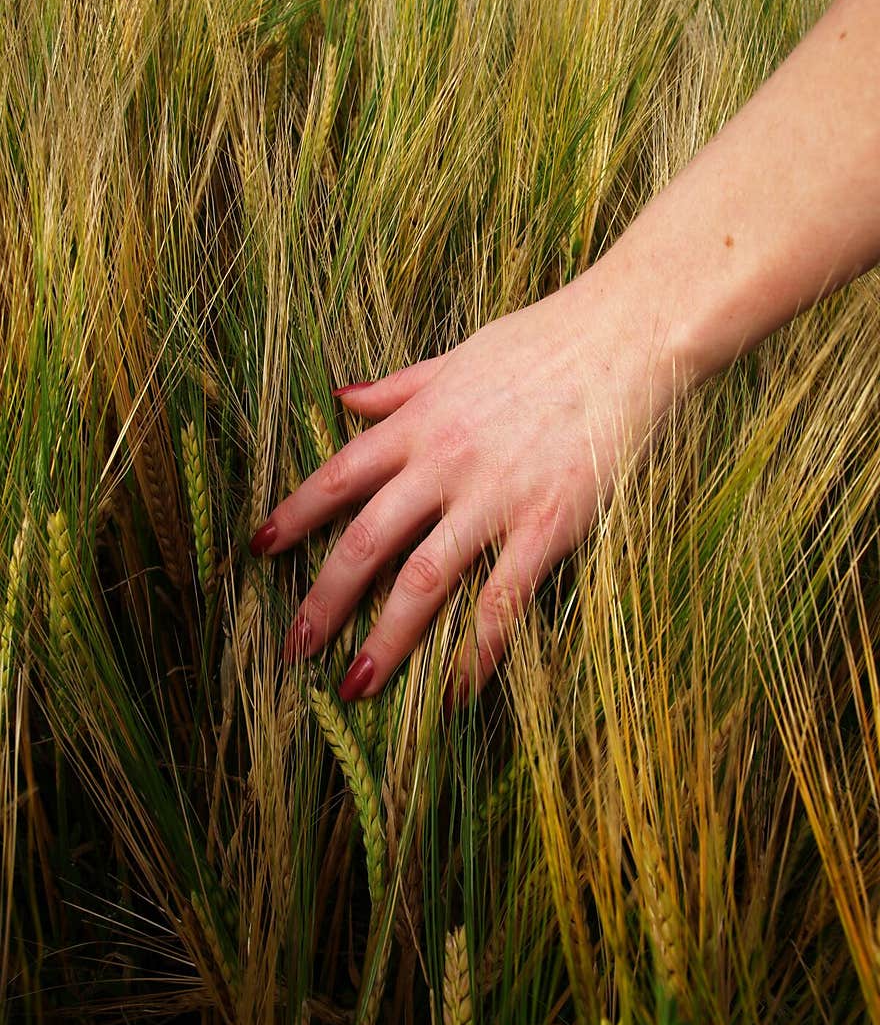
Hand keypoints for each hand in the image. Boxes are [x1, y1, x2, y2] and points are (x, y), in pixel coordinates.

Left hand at [250, 276, 672, 706]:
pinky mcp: (547, 525)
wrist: (627, 336)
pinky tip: (455, 689)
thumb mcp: (457, 355)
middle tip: (295, 649)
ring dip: (385, 638)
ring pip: (422, 580)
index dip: (293, 516)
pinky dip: (477, 649)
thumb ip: (397, 386)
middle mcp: (444, 464)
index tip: (260, 549)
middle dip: (324, 600)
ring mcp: (495, 498)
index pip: (337, 476)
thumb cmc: (545, 340)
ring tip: (356, 686)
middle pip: (365, 541)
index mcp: (419, 423)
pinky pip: (502, 599)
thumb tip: (340, 395)